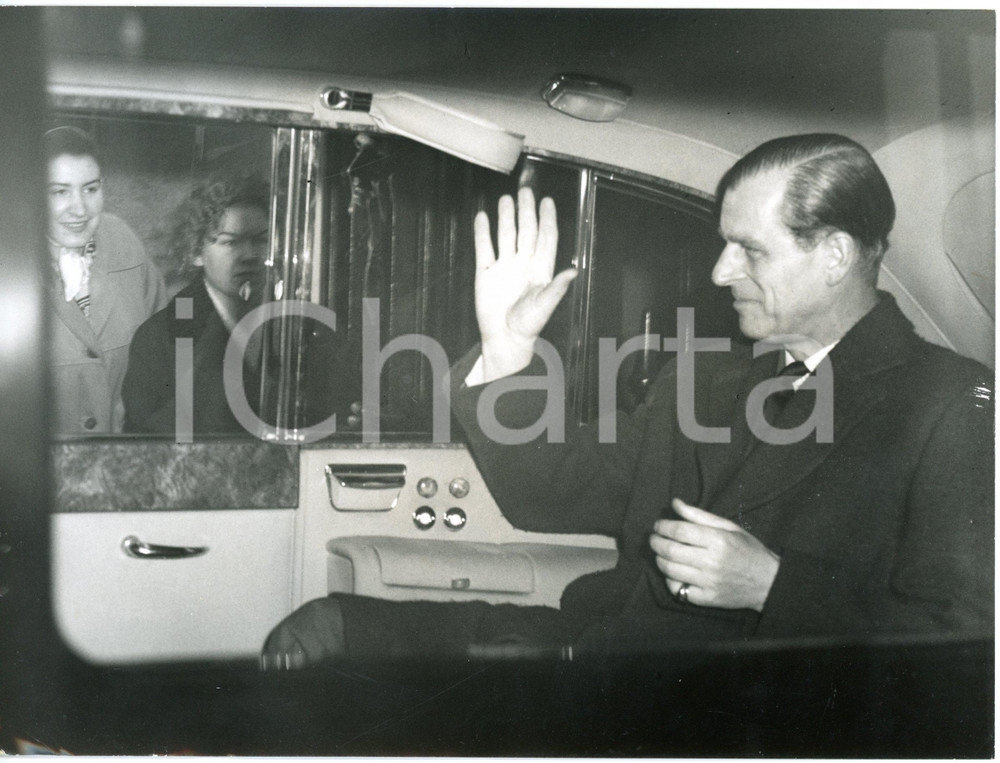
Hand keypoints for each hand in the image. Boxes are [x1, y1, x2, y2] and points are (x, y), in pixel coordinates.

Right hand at [474, 187, 576, 381]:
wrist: (504, 338)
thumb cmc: (528, 325)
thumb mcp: (544, 306)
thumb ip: (557, 287)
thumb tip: (573, 271)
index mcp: (540, 269)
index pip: (546, 238)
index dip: (547, 219)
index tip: (547, 201)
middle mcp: (523, 264)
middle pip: (526, 231)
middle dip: (526, 212)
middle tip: (525, 191)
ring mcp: (504, 267)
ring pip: (506, 235)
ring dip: (506, 218)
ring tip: (505, 199)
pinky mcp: (486, 274)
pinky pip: (484, 248)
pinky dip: (482, 233)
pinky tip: (482, 217)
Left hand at [649, 498, 779, 611]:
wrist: (768, 582)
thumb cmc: (748, 550)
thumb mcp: (729, 527)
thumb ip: (699, 515)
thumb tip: (675, 503)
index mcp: (718, 540)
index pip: (679, 531)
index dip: (663, 526)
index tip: (658, 525)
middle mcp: (712, 561)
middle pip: (670, 550)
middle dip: (656, 542)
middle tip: (654, 538)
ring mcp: (709, 582)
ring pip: (670, 570)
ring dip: (659, 560)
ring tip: (661, 553)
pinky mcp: (707, 599)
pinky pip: (678, 590)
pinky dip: (670, 580)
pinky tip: (673, 572)